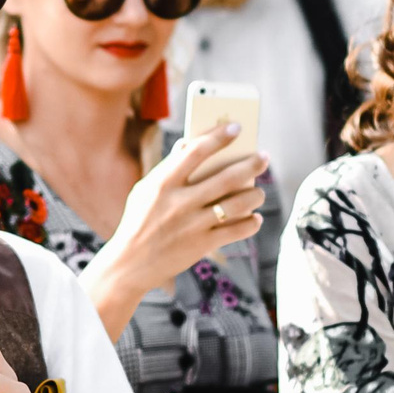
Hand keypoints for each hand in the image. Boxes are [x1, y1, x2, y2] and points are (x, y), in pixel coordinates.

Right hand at [103, 125, 268, 295]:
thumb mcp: (144, 191)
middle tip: (264, 157)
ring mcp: (193, 224)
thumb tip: (186, 144)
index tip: (236, 128)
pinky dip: (251, 223)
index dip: (218, 136)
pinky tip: (255, 218)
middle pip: (226, 177)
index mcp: (163, 183)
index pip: (196, 151)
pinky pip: (236, 230)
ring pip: (238, 203)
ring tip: (260, 191)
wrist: (129, 264)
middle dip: (251, 164)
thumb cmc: (138, 222)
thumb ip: (167, 168)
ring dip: (256, 194)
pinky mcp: (202, 244)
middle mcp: (180, 201)